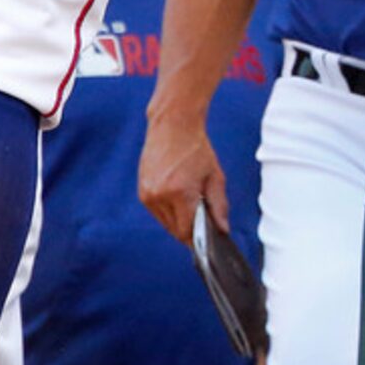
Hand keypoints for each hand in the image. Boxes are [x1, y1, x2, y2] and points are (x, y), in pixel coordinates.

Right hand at [138, 109, 228, 243]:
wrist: (173, 125)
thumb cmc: (197, 148)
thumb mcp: (215, 176)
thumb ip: (219, 205)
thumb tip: (223, 229)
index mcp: (179, 193)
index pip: (186, 231)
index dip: (197, 238)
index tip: (207, 239)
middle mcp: (159, 196)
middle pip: (174, 229)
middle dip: (189, 229)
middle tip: (202, 218)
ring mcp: (147, 193)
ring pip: (164, 222)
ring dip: (177, 219)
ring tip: (190, 202)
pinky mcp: (142, 190)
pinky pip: (156, 211)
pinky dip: (167, 209)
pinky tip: (178, 196)